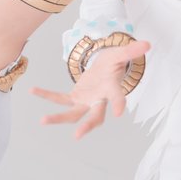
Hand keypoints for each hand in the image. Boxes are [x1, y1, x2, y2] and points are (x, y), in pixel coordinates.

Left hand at [29, 39, 150, 139]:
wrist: (104, 69)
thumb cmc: (113, 63)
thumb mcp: (120, 54)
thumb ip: (131, 51)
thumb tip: (147, 44)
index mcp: (111, 89)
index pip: (117, 97)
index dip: (118, 103)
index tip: (119, 113)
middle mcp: (99, 100)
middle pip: (94, 116)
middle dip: (87, 126)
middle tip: (78, 136)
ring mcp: (86, 101)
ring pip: (73, 114)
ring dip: (58, 118)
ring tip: (42, 120)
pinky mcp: (75, 97)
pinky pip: (59, 98)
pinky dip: (46, 95)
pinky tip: (32, 90)